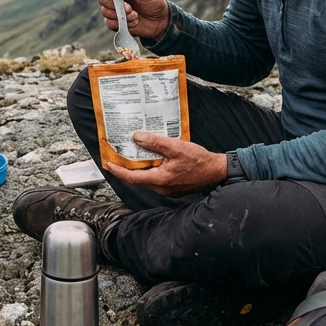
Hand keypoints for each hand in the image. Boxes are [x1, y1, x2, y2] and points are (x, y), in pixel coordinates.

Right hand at [98, 0, 170, 41]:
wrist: (160, 20)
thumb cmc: (152, 1)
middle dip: (114, 5)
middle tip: (129, 8)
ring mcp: (114, 10)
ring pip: (105, 12)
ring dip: (120, 15)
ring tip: (134, 15)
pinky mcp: (115, 23)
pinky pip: (109, 23)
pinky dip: (122, 23)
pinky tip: (133, 22)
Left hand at [104, 132, 226, 196]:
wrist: (217, 171)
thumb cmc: (199, 161)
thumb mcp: (176, 147)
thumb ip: (156, 143)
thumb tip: (137, 138)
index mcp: (160, 180)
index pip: (132, 177)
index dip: (118, 170)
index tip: (108, 164)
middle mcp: (161, 187)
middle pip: (137, 179)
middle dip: (125, 169)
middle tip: (116, 157)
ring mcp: (167, 188)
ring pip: (146, 178)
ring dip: (137, 168)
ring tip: (130, 156)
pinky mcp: (172, 185)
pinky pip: (155, 178)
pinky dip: (148, 169)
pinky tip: (149, 158)